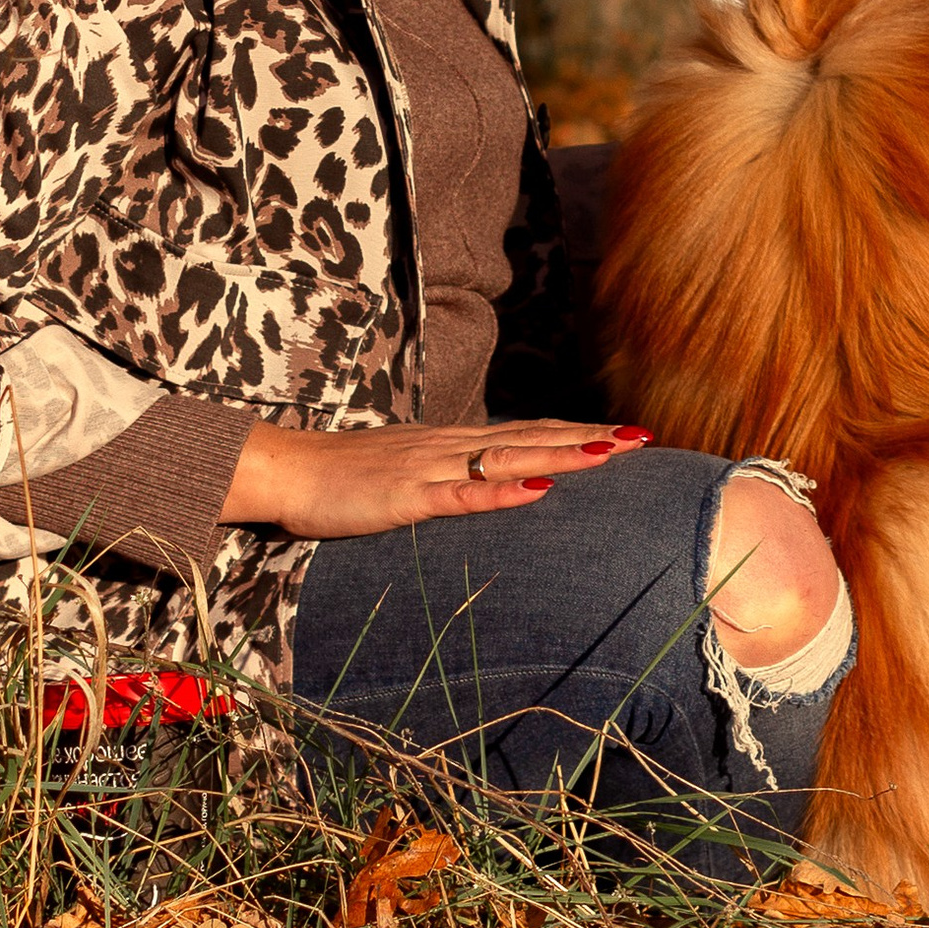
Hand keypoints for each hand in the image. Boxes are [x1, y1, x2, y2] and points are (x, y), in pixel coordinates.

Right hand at [223, 418, 648, 538]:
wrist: (286, 469)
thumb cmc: (343, 476)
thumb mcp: (408, 473)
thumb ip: (451, 475)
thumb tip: (494, 481)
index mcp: (452, 442)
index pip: (528, 432)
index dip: (578, 431)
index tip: (625, 432)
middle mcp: (450, 446)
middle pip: (532, 438)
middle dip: (589, 438)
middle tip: (642, 437)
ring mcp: (430, 468)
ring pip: (508, 459)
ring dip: (561, 454)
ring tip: (610, 452)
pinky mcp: (407, 496)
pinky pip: (462, 495)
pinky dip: (503, 492)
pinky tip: (537, 490)